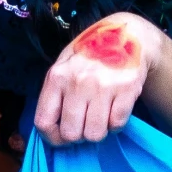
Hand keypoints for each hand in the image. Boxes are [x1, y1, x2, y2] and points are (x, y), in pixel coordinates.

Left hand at [33, 14, 159, 146]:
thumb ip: (55, 96)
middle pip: (71, 133)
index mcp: (57, 77)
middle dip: (79, 136)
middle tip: (85, 124)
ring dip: (98, 131)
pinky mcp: (126, 89)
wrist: (126, 34)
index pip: (44, 122)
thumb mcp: (64, 67)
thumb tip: (53, 131)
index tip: (61, 137)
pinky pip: (117, 124)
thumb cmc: (90, 55)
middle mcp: (78, 81)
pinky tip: (114, 110)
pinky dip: (116, 124)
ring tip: (100, 116)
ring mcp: (103, 85)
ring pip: (95, 134)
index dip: (52, 138)